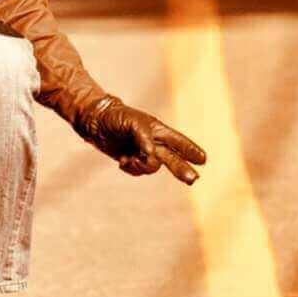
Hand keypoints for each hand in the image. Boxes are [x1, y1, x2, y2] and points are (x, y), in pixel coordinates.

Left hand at [83, 95, 206, 184]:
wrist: (94, 121)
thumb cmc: (115, 117)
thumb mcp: (131, 122)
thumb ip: (143, 137)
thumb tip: (152, 154)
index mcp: (157, 129)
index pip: (177, 141)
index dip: (190, 150)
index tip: (203, 159)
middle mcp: (153, 142)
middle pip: (172, 158)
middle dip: (182, 168)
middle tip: (193, 179)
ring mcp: (142, 152)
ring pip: (152, 167)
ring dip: (142, 166)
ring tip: (129, 159)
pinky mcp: (131, 159)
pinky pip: (137, 171)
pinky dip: (131, 168)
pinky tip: (123, 160)